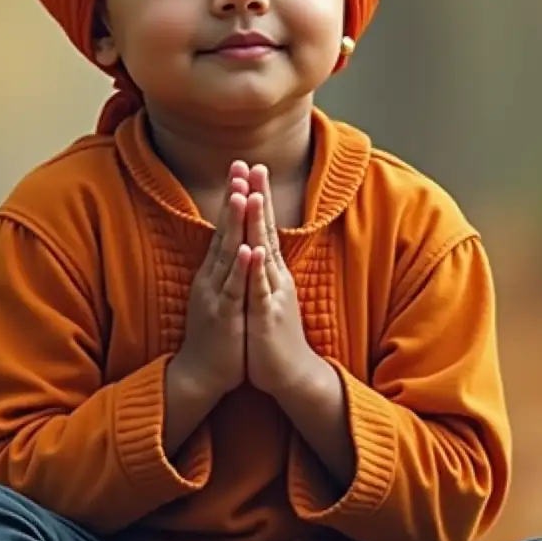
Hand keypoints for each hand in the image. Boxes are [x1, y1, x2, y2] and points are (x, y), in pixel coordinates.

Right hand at [169, 161, 250, 402]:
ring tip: (242, 195)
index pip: (225, 227)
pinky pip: (234, 289)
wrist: (200, 374)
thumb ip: (226, 269)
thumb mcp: (220, 294)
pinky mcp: (224, 316)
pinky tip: (249, 250)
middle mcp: (212, 277)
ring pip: (227, 254)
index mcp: (214, 272)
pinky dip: (241, 269)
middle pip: (224, 231)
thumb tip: (234, 244)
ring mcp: (216, 295)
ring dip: (234, 225)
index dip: (233, 198)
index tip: (241, 168)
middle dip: (232, 198)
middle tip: (238, 166)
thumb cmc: (216, 334)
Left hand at [244, 165, 317, 396]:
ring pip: (264, 253)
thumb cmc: (273, 336)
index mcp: (271, 272)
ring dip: (258, 224)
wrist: (290, 375)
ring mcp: (273, 294)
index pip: (263, 227)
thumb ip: (263, 271)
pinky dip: (257, 268)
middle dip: (259, 197)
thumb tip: (258, 247)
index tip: (250, 168)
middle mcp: (275, 276)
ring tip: (254, 194)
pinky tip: (254, 249)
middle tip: (255, 165)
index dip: (257, 198)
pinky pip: (261, 289)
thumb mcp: (266, 296)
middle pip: (266, 229)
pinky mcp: (267, 315)